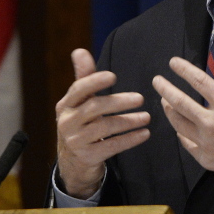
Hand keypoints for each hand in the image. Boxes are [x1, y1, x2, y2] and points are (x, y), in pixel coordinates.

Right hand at [55, 48, 150, 197]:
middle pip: (95, 108)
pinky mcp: (87, 156)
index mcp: (66, 105)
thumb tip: (79, 51)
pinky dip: (130, 140)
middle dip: (119, 102)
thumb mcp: (79, 103)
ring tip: (147, 117)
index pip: (79, 89)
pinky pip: (112, 146)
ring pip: (105, 128)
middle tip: (140, 98)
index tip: (113, 76)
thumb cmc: (81, 124)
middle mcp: (67, 122)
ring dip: (129, 122)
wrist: (72, 162)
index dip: (95, 81)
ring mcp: (76, 141)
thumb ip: (84, 78)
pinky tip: (144, 133)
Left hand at [152, 48, 213, 201]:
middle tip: (156, 81)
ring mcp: (205, 142)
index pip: (199, 82)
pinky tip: (178, 128)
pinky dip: (179, 132)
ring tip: (163, 101)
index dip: (184, 70)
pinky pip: (185, 142)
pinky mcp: (204, 158)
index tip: (172, 62)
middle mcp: (211, 122)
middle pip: (179, 102)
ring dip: (168, 110)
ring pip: (178, 123)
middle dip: (165, 89)